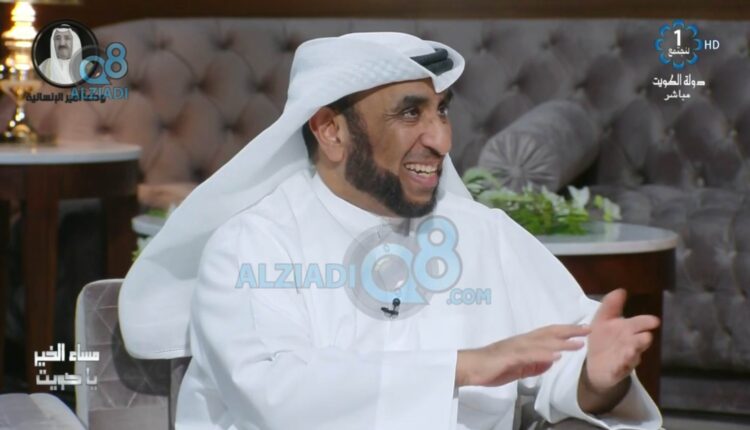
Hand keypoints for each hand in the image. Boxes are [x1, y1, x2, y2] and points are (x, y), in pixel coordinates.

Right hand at [456, 324, 589, 386]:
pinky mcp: (509, 357)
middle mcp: (522, 341)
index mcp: (524, 343)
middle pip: (548, 333)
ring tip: (577, 344)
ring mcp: (515, 348)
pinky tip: (555, 356)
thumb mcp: (518, 368)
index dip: (566, 331)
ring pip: (541, 343)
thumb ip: (534, 365)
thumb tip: (551, 362)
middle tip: (587, 329)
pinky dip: (543, 355)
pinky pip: (528, 356)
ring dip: (560, 343)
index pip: (548, 334)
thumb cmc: (491, 367)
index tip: (583, 330)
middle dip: (569, 331)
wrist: (469, 367)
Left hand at [578, 289, 659, 412]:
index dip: (647, 322)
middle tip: (645, 337)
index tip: (654, 321)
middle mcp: (631, 343)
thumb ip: (611, 305)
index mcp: (628, 329)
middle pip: (641, 341)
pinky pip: (620, 370)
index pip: (641, 324)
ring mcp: (626, 358)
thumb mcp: (603, 319)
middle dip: (642, 339)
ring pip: (632, 356)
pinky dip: (620, 368)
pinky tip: (619, 366)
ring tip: (631, 350)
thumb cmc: (603, 338)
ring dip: (632, 353)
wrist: (595, 363)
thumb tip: (621, 290)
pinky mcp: (617, 371)